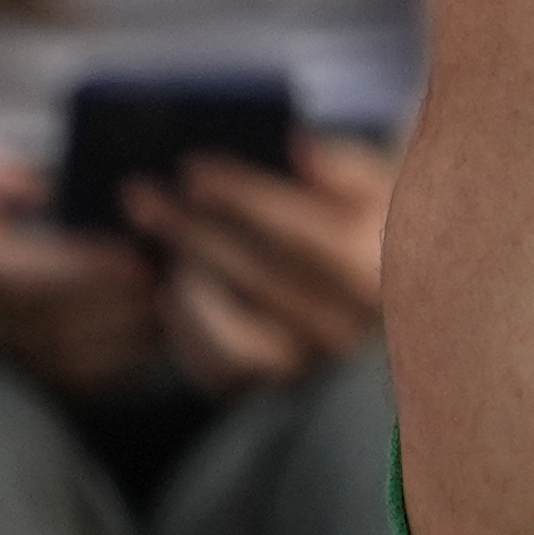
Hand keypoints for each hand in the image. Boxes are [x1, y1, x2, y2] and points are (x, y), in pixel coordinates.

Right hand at [0, 149, 163, 395]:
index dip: (82, 271)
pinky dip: (118, 367)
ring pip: (64, 363)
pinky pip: (67, 382)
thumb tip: (32, 186)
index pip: (21, 278)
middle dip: (120, 306)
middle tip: (175, 279)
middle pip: (52, 326)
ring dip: (127, 340)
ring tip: (178, 304)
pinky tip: (158, 336)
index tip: (136, 257)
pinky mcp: (5, 374)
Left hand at [128, 136, 393, 392]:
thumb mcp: (379, 187)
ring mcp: (309, 365)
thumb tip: (300, 148)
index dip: (244, 197)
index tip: (192, 169)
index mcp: (378, 276)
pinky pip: (215, 367)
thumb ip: (346, 167)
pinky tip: (168, 285)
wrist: (392, 288)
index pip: (300, 232)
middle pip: (255, 276)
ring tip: (158, 240)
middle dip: (193, 230)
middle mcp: (347, 330)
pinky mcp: (274, 386)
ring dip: (186, 281)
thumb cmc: (371, 222)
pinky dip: (186, 327)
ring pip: (231, 333)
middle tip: (142, 196)